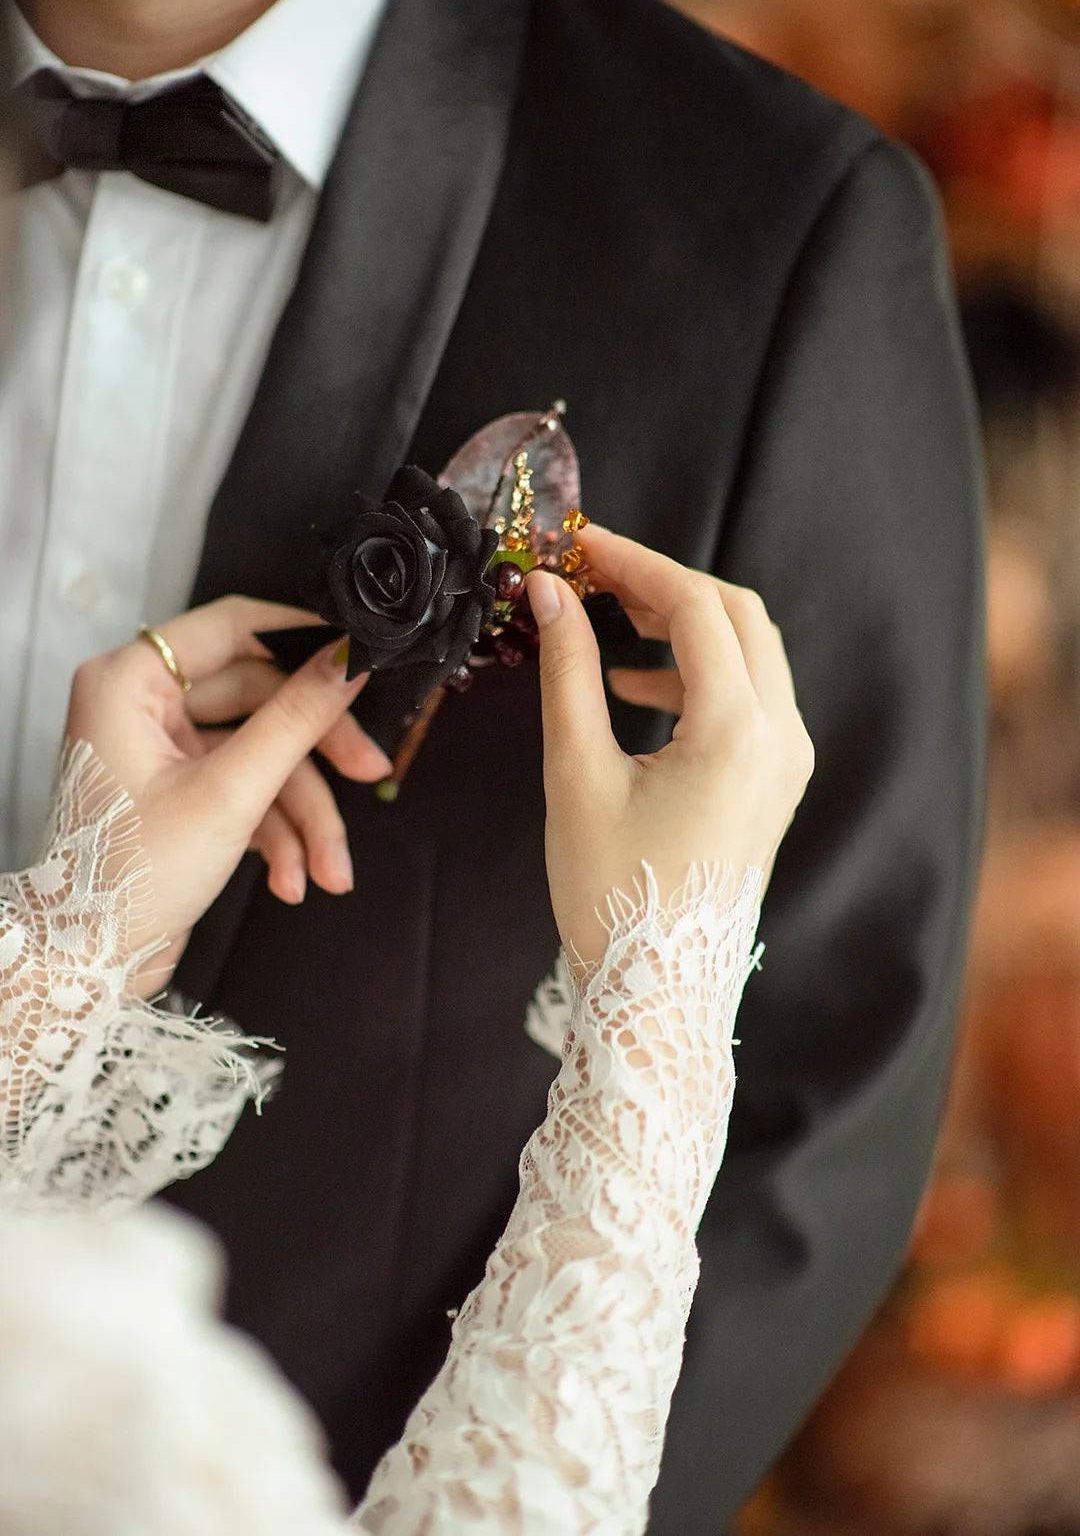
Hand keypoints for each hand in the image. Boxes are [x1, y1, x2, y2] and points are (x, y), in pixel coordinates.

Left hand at [64, 597, 383, 978]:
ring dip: (303, 815)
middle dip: (315, 758)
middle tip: (370, 772)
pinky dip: (276, 833)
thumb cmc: (128, 878)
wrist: (89, 965)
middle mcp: (142, 705)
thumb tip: (347, 660)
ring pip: (262, 754)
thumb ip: (296, 719)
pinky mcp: (181, 790)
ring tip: (331, 868)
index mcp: (129, 682)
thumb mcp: (229, 793)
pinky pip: (247, 790)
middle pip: (259, 700)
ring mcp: (163, 750)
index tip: (356, 652)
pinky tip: (293, 879)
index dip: (301, 637)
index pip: (232, 626)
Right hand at [527, 526, 813, 964]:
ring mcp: (788, 761)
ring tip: (608, 622)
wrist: (659, 991)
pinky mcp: (777, 781)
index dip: (635, 563)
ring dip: (684, 624)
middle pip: (736, 614)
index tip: (580, 545)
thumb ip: (567, 672)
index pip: (696, 607)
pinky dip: (697, 672)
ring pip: (749, 650)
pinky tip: (636, 688)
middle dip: (664, 585)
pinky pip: (750, 695)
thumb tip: (549, 594)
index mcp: (737, 733)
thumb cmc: (612, 894)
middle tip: (595, 575)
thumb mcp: (577, 775)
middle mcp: (781, 737)